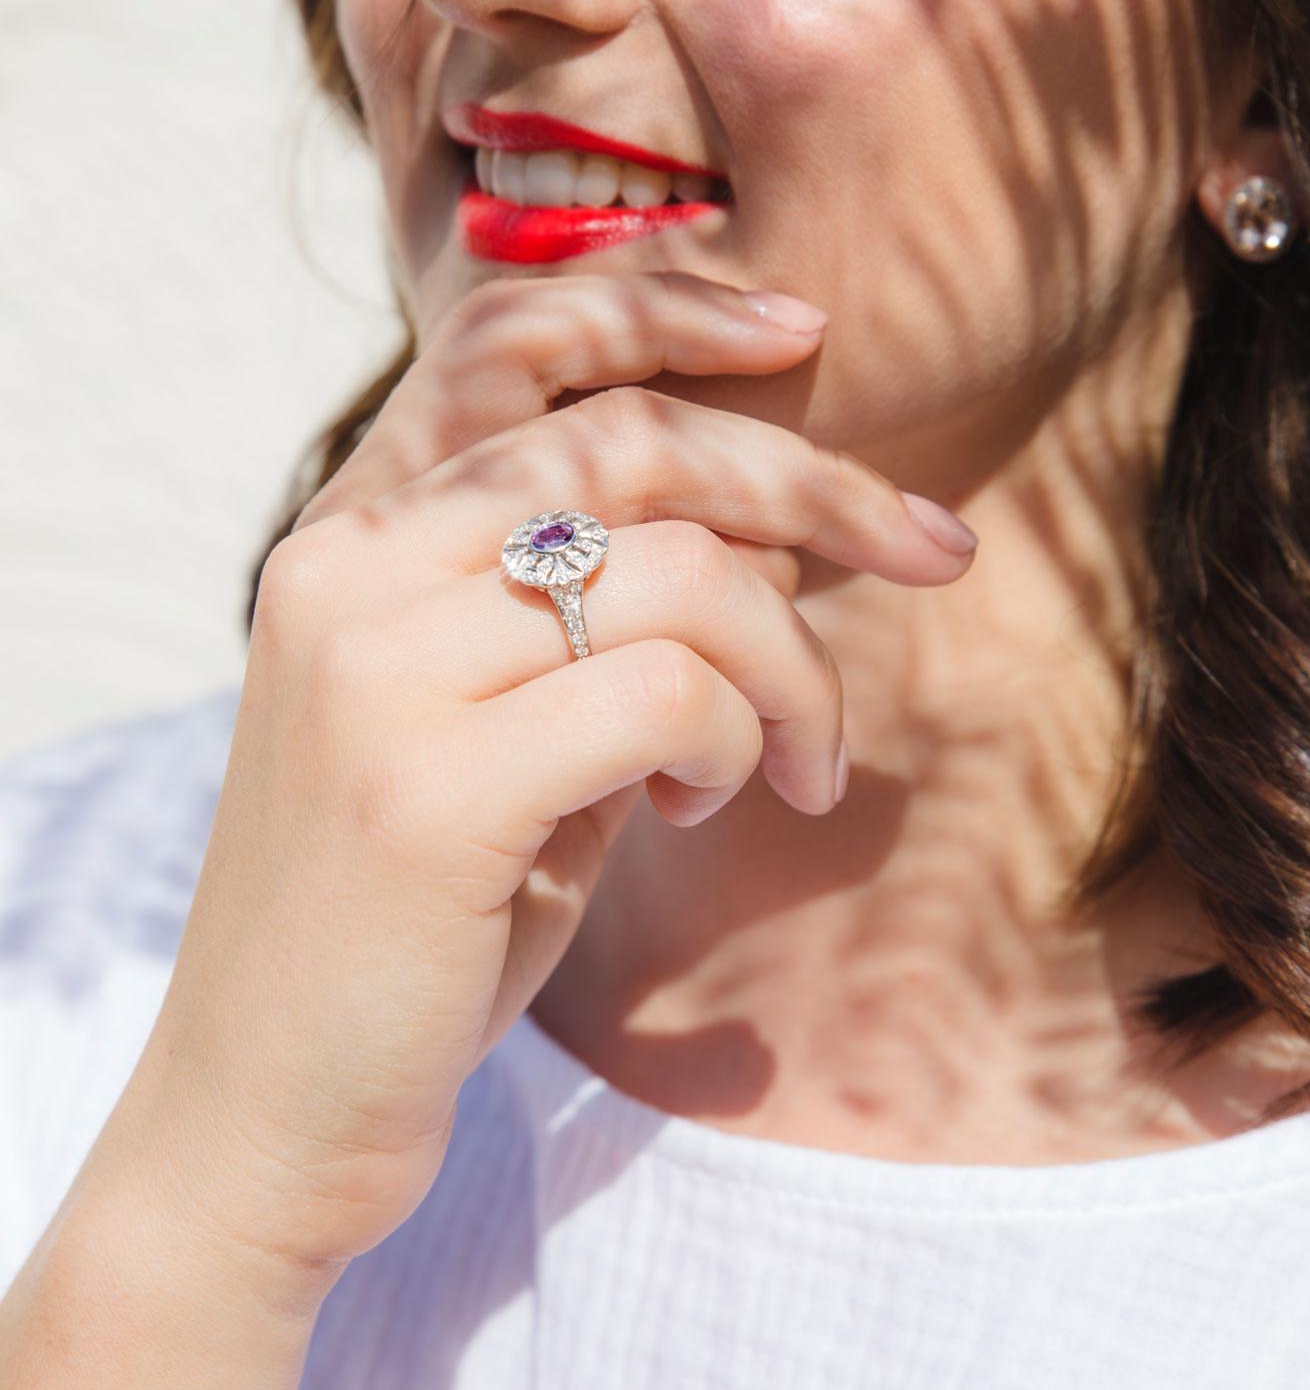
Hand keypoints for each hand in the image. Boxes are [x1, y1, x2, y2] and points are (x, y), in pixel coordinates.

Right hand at [87, 272, 978, 1301]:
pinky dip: (738, 742)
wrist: (272, 1110)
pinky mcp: (426, 782)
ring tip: (796, 759)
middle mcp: (349, 566)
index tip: (802, 326)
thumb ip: (606, 616)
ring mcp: (375, 665)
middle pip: (635, 442)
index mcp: (355, 534)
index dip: (668, 305)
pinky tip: (703, 808)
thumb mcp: (516, 726)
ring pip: (687, 574)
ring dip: (793, 666)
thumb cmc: (423, 914)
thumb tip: (774, 526)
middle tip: (931, 546)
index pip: (513, 340)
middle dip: (818, 482)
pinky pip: (671, 693)